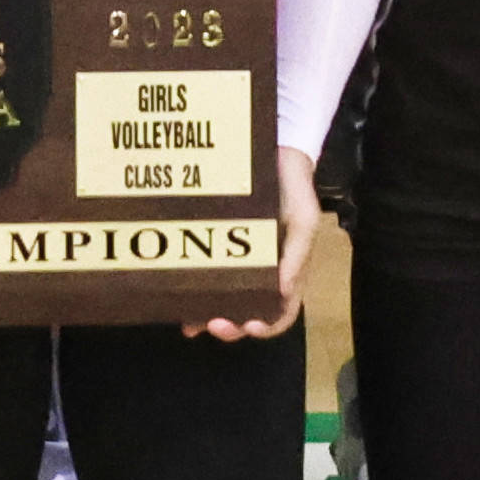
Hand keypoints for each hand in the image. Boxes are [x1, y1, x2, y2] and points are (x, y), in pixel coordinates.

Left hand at [195, 146, 323, 342]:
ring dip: (206, 316)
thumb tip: (284, 292)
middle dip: (231, 326)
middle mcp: (263, 274)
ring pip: (223, 301)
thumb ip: (297, 256)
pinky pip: (205, 273)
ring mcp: (240, 262)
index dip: (268, 327)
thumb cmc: (296, 190)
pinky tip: (176, 294)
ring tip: (189, 323)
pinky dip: (191, 288)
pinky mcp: (219, 246)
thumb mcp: (304, 220)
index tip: (250, 327)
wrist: (275, 152)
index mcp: (288, 274)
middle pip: (248, 313)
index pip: (282, 313)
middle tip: (212, 325)